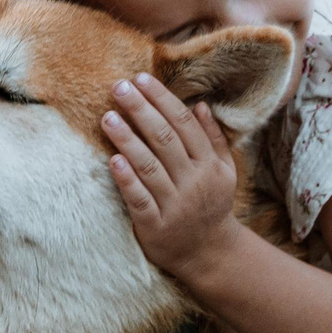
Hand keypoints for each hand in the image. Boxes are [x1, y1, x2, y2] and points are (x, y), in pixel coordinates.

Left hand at [103, 74, 242, 280]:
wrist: (209, 254)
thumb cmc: (212, 205)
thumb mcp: (223, 171)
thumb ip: (213, 138)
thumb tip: (199, 105)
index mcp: (209, 164)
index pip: (183, 124)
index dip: (161, 99)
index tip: (141, 79)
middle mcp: (193, 182)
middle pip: (164, 139)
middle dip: (141, 110)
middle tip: (119, 87)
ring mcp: (174, 205)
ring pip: (149, 166)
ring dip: (127, 139)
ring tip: (108, 116)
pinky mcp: (155, 226)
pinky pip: (139, 199)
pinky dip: (126, 179)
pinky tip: (112, 159)